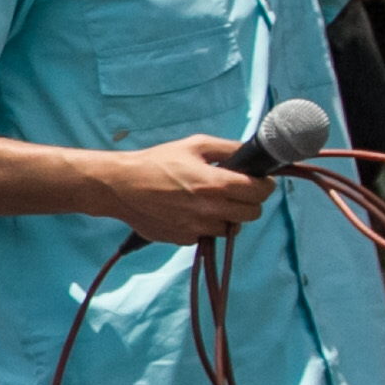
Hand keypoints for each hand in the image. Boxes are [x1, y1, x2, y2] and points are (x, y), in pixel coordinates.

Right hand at [91, 134, 275, 243]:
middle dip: (249, 201)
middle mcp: (211, 210)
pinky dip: (205, 226)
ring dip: (227, 216)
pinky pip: (207, 236)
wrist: (121, 186)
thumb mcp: (194, 145)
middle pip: (252, 214)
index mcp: (217, 184)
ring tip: (210, 203)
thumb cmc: (157, 162)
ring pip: (231, 228)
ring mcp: (198, 228)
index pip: (261, 192)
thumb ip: (228, 148)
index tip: (257, 181)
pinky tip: (190, 212)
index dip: (264, 185)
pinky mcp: (184, 240)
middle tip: (235, 192)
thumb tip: (252, 153)